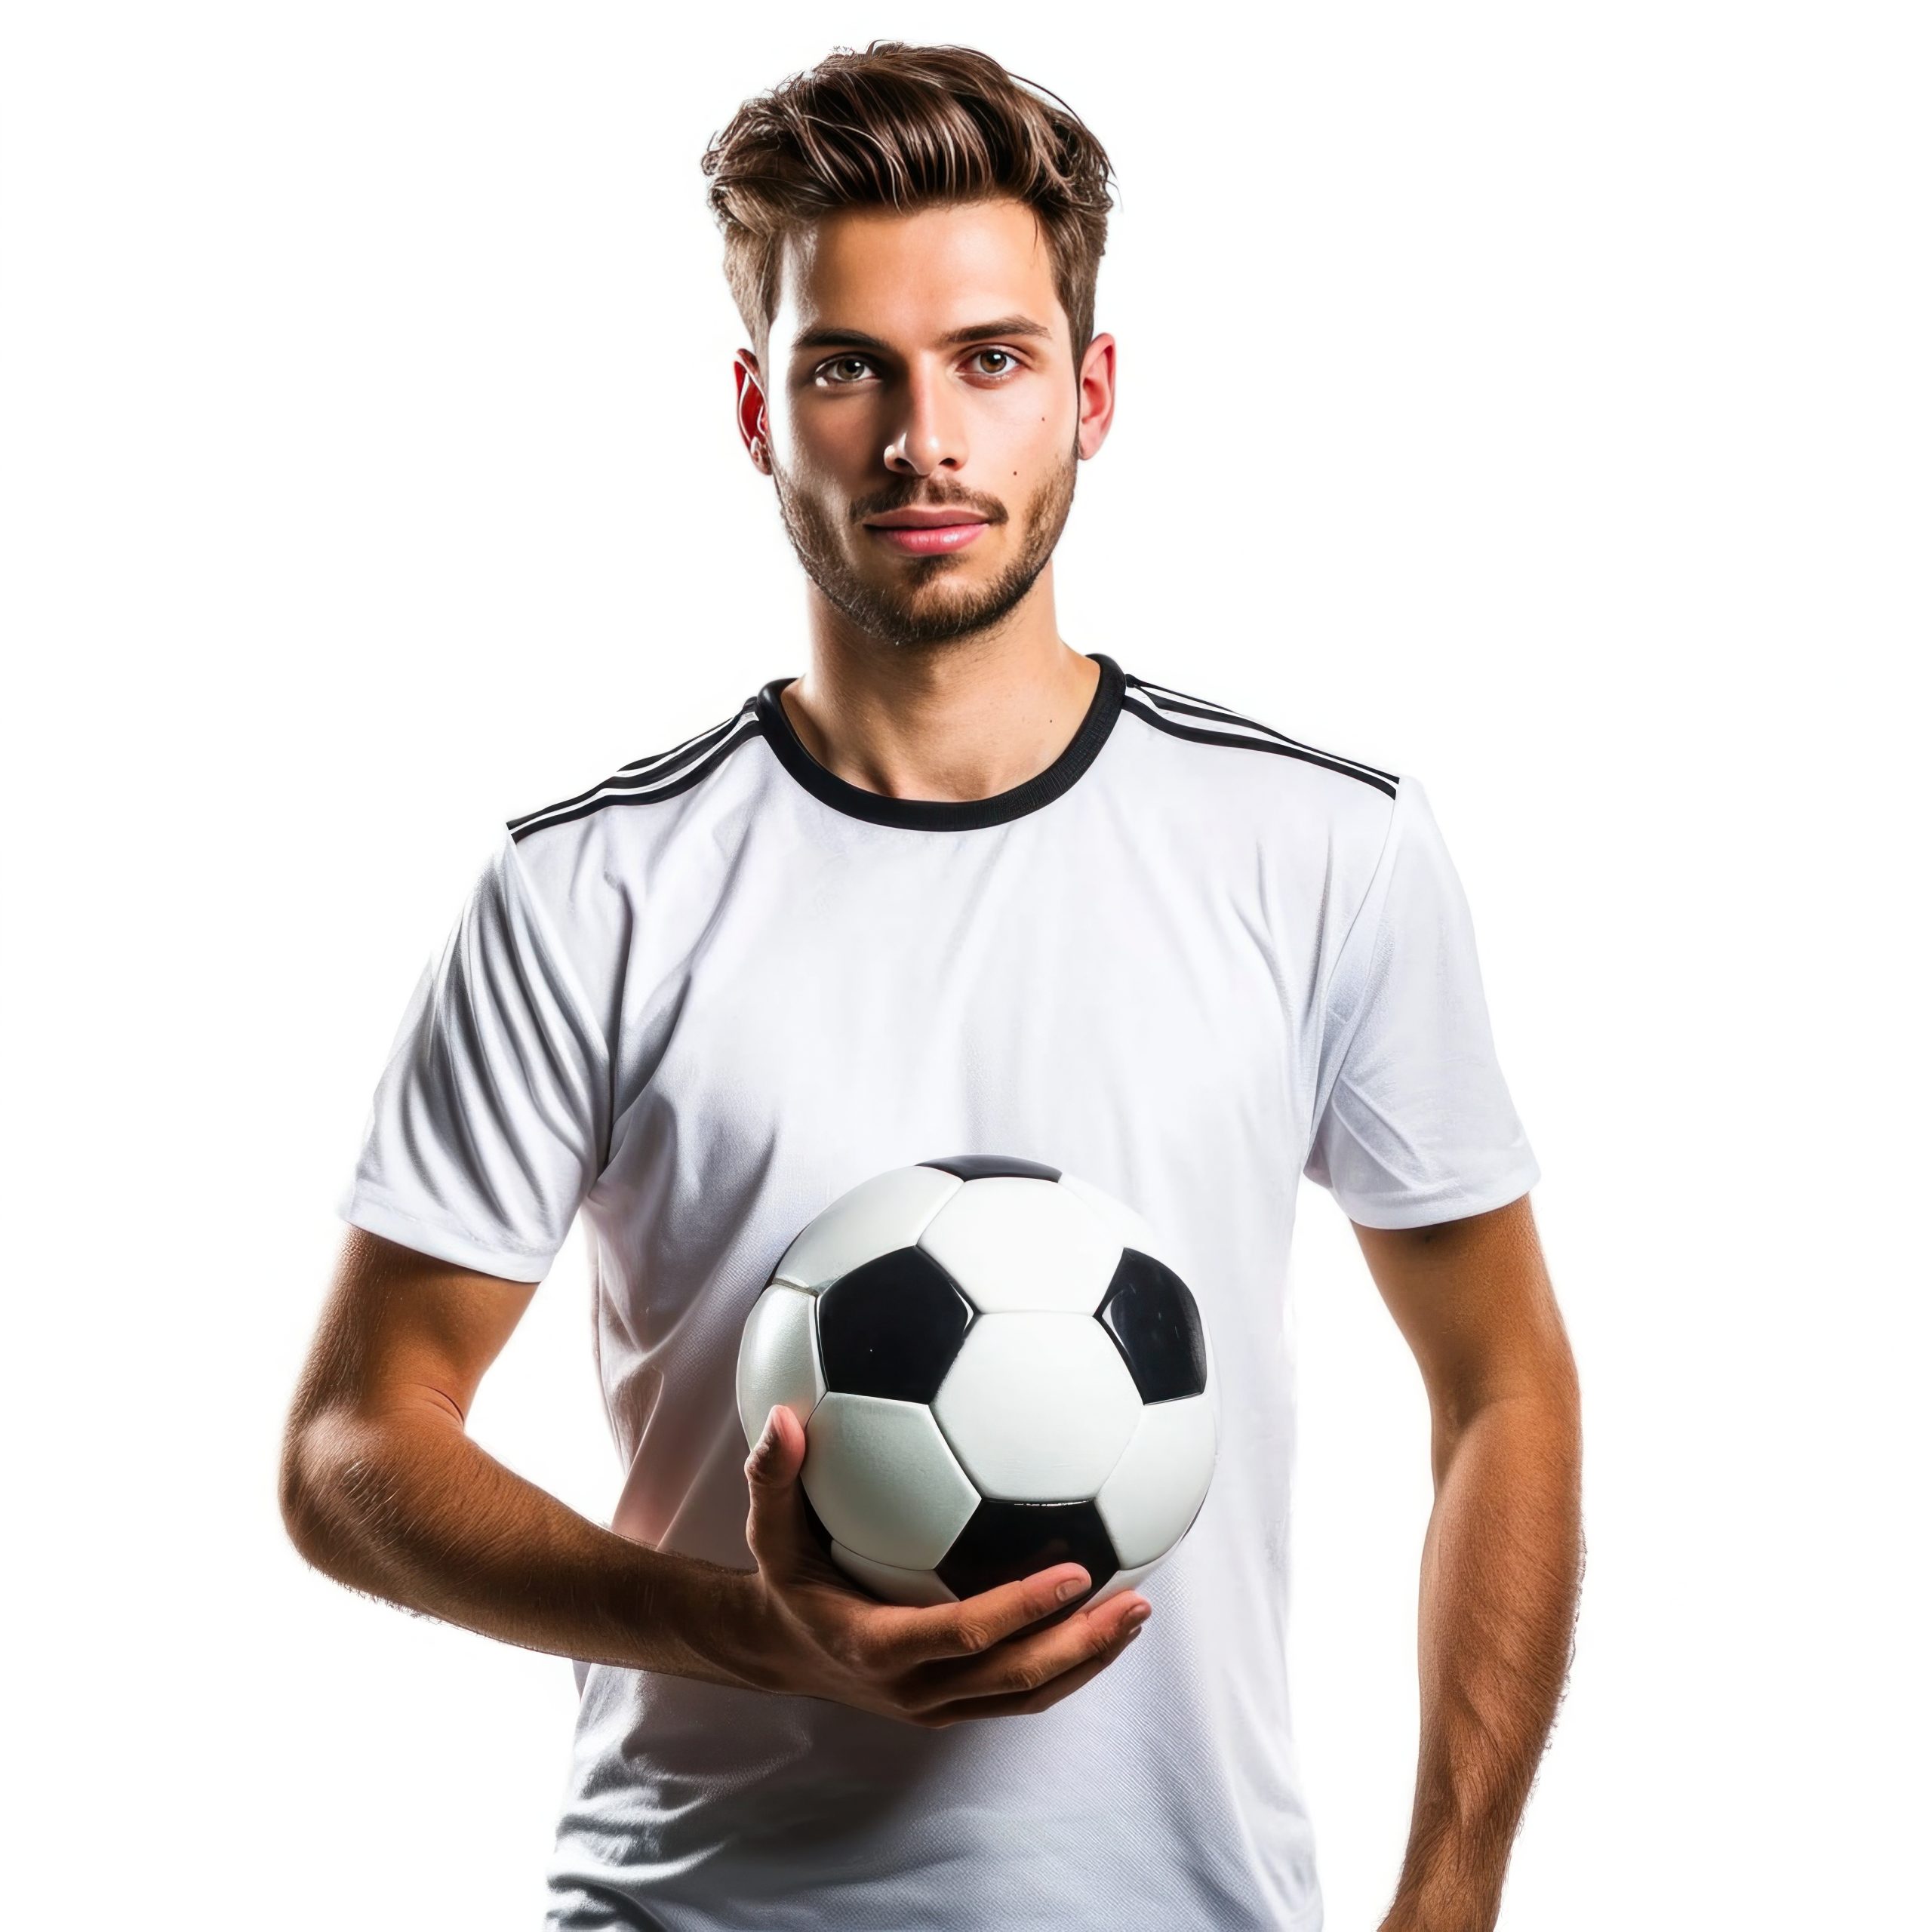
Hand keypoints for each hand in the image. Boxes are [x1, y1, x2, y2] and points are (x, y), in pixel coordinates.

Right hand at [736, 1403, 1152, 1727]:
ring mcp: (937, 1703)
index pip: (964, 1635)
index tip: (1076, 1571)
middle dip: (1080, 1645)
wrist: (778, 1652)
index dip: (1021, 1609)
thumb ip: (774, 1476)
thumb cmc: (784, 1577)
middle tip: (1136, 1600)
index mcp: (876, 1644)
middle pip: (1014, 1677)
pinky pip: (1019, 1694)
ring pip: (1026, 1695)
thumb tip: (784, 1418)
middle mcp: (914, 1685)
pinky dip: (1067, 1664)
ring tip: (1138, 1613)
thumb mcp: (768, 1529)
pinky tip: (1103, 1620)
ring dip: (1087, 1659)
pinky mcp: (953, 1704)